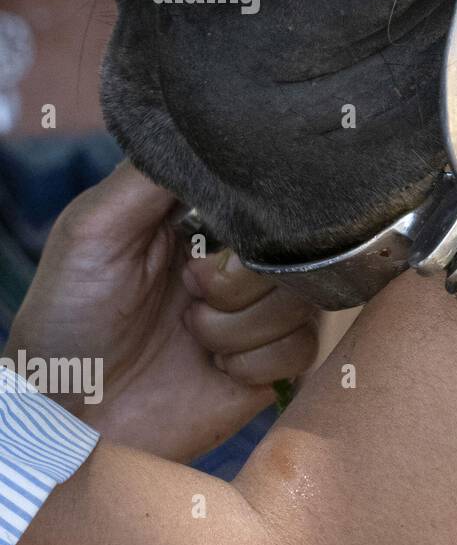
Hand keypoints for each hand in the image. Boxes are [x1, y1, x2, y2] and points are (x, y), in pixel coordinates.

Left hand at [6, 162, 318, 461]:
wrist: (69, 419)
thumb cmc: (67, 319)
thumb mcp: (94, 227)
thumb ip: (152, 172)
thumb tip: (215, 125)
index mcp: (204, 218)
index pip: (266, 192)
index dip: (250, 216)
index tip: (203, 240)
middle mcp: (240, 258)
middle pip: (295, 245)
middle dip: (236, 279)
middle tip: (187, 292)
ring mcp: (261, 310)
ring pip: (302, 298)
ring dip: (236, 326)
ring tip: (190, 336)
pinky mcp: (275, 361)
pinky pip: (301, 347)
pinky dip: (252, 361)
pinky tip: (213, 368)